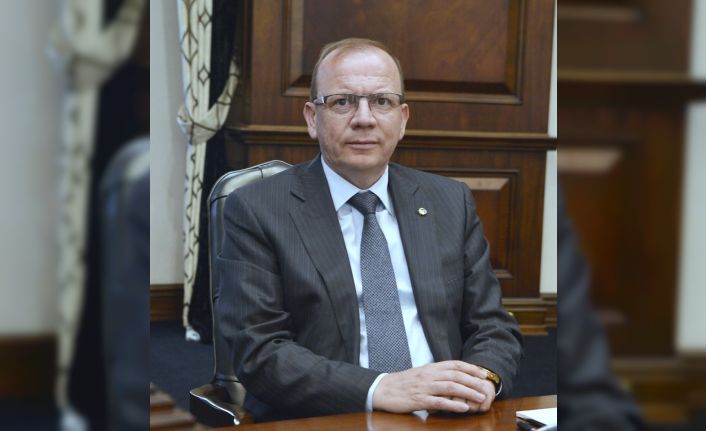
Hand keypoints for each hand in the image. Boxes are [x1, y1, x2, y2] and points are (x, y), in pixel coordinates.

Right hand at [371, 361, 494, 413]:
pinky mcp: (419, 400)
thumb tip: (455, 375)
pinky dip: (453, 405)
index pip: (455, 364)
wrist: (383, 389)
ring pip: (450, 387)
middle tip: (486, 389)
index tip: (483, 374)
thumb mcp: (422, 373)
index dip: (471, 368)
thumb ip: (437, 373)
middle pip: (456, 376)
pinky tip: (463, 408)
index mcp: (431, 367)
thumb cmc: (404, 383)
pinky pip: (439, 402)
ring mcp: (424, 387)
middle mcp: (429, 375)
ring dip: (468, 393)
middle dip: (474, 382)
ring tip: (480, 399)